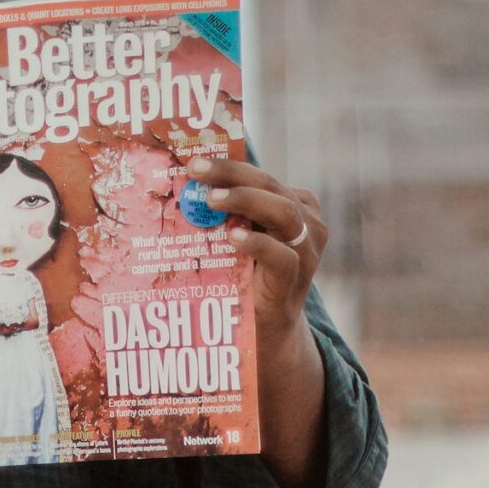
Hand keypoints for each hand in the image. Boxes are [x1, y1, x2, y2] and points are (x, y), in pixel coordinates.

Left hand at [189, 156, 324, 340]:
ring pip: (283, 213)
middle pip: (270, 186)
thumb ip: (224, 212)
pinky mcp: (298, 278)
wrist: (266, 327)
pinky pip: (282, 256)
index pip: (260, 175)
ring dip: (245, 200)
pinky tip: (233, 237)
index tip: (194, 160)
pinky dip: (257, 243)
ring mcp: (307, 250)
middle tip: (196, 170)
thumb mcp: (238, 234)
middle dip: (231, 174)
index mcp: (295, 203)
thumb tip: (181, 184)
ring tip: (211, 200)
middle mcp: (307, 221)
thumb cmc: (247, 274)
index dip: (229, 165)